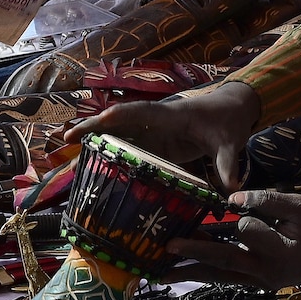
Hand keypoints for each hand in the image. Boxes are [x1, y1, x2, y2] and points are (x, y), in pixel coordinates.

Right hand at [65, 83, 260, 191]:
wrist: (234, 109)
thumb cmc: (230, 122)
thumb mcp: (230, 143)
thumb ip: (227, 165)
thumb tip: (232, 190)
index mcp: (171, 115)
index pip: (139, 113)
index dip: (118, 118)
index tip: (97, 122)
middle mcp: (157, 121)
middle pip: (119, 121)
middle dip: (93, 126)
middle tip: (66, 137)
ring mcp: (155, 132)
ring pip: (120, 133)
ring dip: (95, 138)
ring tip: (68, 146)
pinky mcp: (157, 143)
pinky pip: (130, 146)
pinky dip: (110, 151)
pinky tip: (93, 161)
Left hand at [165, 191, 300, 288]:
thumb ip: (269, 202)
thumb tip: (233, 199)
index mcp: (280, 253)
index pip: (248, 230)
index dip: (245, 213)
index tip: (242, 203)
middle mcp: (266, 272)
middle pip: (224, 261)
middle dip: (194, 252)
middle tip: (167, 247)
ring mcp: (260, 281)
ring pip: (220, 275)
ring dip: (192, 269)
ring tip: (162, 270)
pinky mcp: (257, 282)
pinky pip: (227, 276)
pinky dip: (206, 271)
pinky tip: (186, 268)